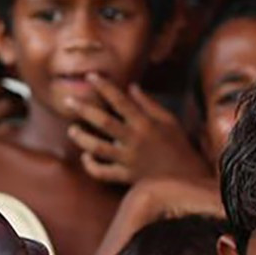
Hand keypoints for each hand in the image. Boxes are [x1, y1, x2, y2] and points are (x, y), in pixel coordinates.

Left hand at [66, 74, 209, 184]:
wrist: (187, 178)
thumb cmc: (178, 146)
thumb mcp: (169, 120)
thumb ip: (149, 103)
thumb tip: (131, 86)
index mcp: (145, 123)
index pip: (121, 101)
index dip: (104, 87)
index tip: (90, 77)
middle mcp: (134, 140)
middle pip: (104, 122)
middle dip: (84, 110)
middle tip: (68, 102)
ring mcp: (128, 160)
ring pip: (98, 148)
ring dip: (82, 138)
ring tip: (72, 130)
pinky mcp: (125, 177)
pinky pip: (103, 173)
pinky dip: (91, 166)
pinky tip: (86, 157)